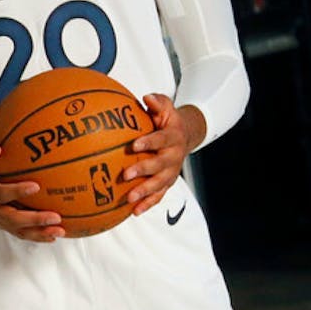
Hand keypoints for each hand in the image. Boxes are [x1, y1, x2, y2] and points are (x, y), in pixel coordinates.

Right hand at [0, 141, 64, 241]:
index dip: (16, 192)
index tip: (36, 186)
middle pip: (11, 218)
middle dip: (34, 220)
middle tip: (55, 217)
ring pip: (16, 230)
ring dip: (38, 232)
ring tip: (59, 231)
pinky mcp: (0, 224)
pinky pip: (19, 232)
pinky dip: (36, 235)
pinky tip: (53, 235)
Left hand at [121, 94, 200, 214]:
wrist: (184, 136)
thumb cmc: (166, 120)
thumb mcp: (165, 107)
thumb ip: (158, 102)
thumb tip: (147, 97)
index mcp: (173, 137)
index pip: (161, 139)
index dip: (149, 142)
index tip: (134, 145)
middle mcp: (174, 156)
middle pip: (160, 165)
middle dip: (144, 170)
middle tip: (126, 174)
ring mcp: (171, 171)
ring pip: (159, 184)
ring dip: (145, 192)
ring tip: (129, 198)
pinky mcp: (167, 183)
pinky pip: (158, 196)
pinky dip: (148, 204)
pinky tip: (134, 212)